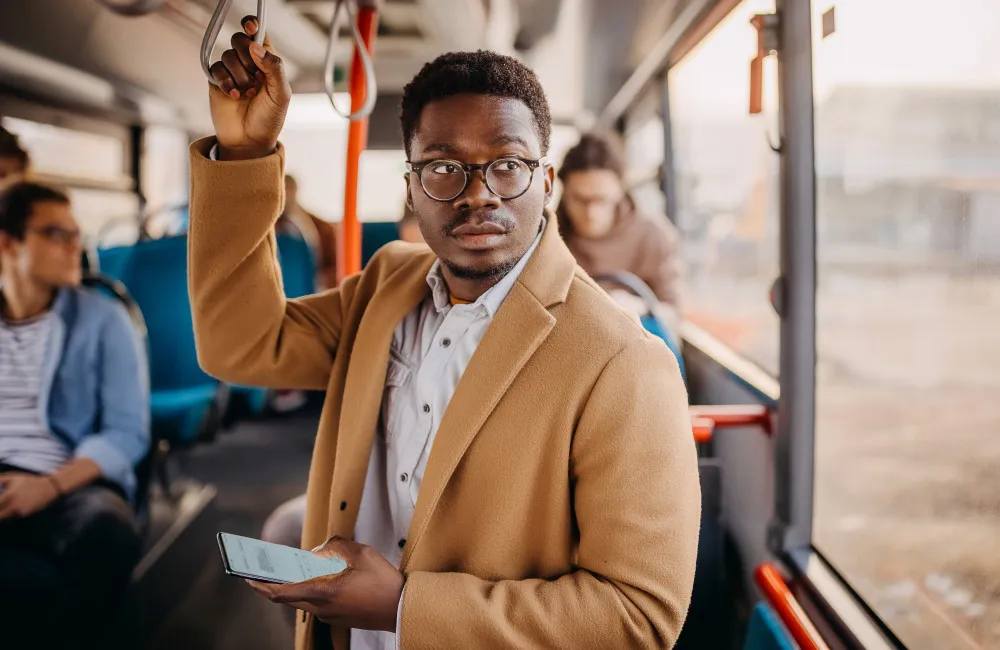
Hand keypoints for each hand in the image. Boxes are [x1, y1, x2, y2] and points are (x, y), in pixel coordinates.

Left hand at [0, 472, 59, 519]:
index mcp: (9, 495)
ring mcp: (19, 511)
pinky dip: (9, 513)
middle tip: (1, 505)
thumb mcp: (13, 477)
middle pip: (0, 515)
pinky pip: (12, 516)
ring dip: (3, 513)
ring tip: (7, 505)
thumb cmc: (28, 481)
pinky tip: (12, 507)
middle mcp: (13, 506)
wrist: (48, 487)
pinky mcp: (24, 515)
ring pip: (4, 517)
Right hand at [207, 15, 291, 160]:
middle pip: (240, 39)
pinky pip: (216, 68)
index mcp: (268, 62)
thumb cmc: (269, 119)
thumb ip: (273, 68)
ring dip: (239, 75)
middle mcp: (249, 64)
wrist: (249, 142)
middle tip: (255, 78)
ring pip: (228, 55)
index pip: (259, 34)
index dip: (253, 26)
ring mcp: (232, 71)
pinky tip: (234, 95)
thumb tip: (255, 46)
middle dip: (247, 56)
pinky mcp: (217, 81)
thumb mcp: (281, 94)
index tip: (250, 27)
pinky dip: (225, 81)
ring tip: (247, 94)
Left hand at [247, 536, 403, 631]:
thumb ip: (335, 546)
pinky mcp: (339, 617)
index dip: (259, 585)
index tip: (245, 577)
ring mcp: (329, 616)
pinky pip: (317, 601)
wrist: (403, 608)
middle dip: (271, 584)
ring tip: (289, 566)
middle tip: (260, 570)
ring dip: (294, 584)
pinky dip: (311, 588)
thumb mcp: (361, 553)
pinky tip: (318, 575)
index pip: (280, 592)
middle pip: (286, 597)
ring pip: (303, 599)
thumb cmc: (383, 583)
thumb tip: (320, 550)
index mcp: (322, 593)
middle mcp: (321, 608)